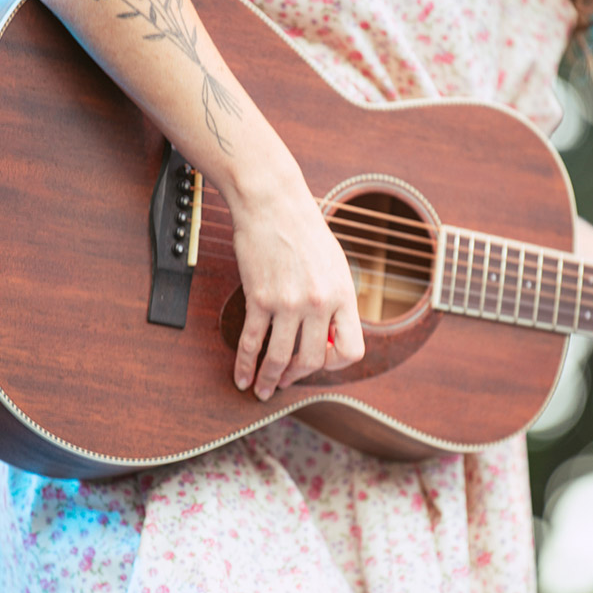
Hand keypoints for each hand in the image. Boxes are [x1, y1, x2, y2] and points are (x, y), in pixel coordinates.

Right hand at [231, 177, 364, 400]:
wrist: (273, 204)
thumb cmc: (304, 230)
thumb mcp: (335, 266)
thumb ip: (336, 301)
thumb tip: (329, 335)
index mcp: (343, 295)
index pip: (351, 351)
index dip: (335, 364)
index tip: (320, 361)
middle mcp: (319, 303)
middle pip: (311, 361)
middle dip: (297, 377)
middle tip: (285, 381)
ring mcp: (289, 302)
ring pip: (279, 358)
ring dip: (269, 379)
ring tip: (262, 389)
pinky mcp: (260, 297)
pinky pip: (252, 342)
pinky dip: (245, 364)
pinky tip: (241, 375)